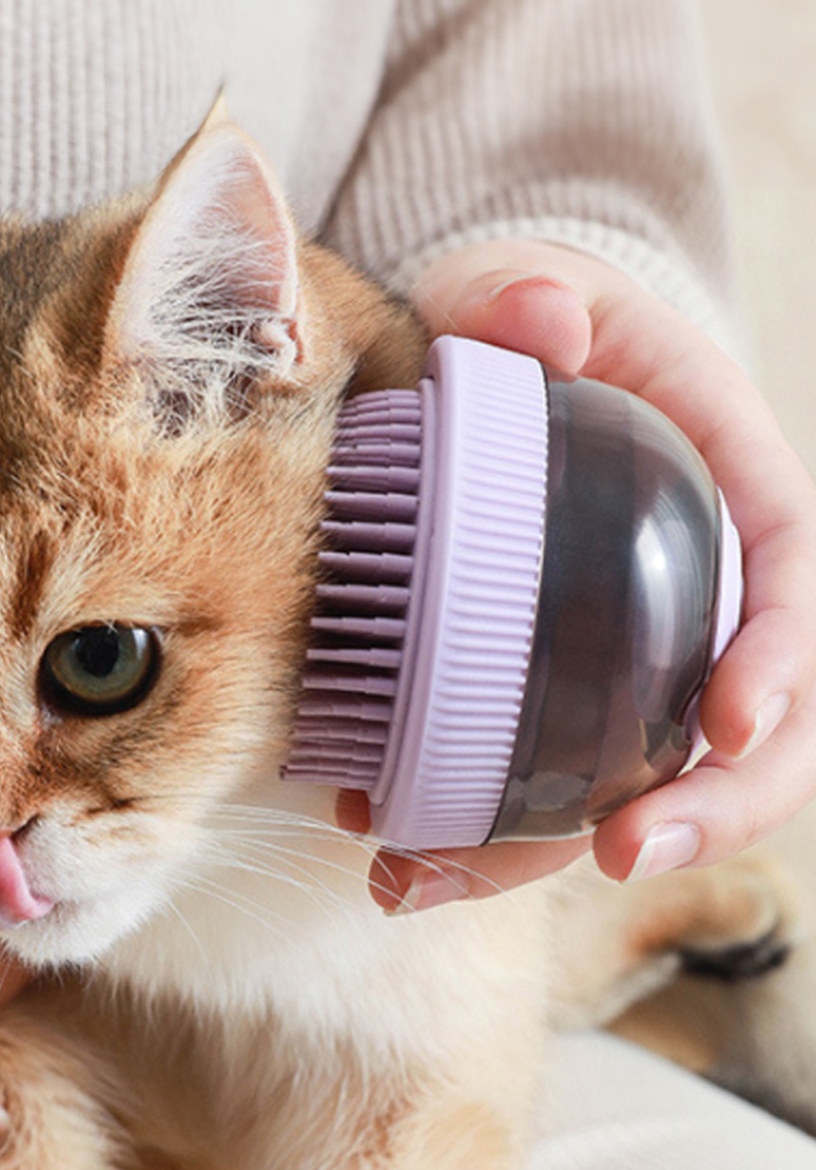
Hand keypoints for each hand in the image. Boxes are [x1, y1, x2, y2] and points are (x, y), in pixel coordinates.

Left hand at [345, 239, 815, 908]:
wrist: (491, 381)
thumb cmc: (528, 329)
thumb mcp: (526, 285)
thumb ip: (526, 289)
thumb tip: (541, 322)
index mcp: (734, 497)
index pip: (793, 591)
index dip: (780, 666)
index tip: (731, 724)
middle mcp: (705, 601)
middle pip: (755, 735)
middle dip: (704, 811)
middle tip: (618, 856)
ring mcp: (640, 668)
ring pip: (636, 790)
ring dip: (546, 857)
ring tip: (434, 884)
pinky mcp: (566, 709)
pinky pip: (547, 793)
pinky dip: (479, 841)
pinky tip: (393, 864)